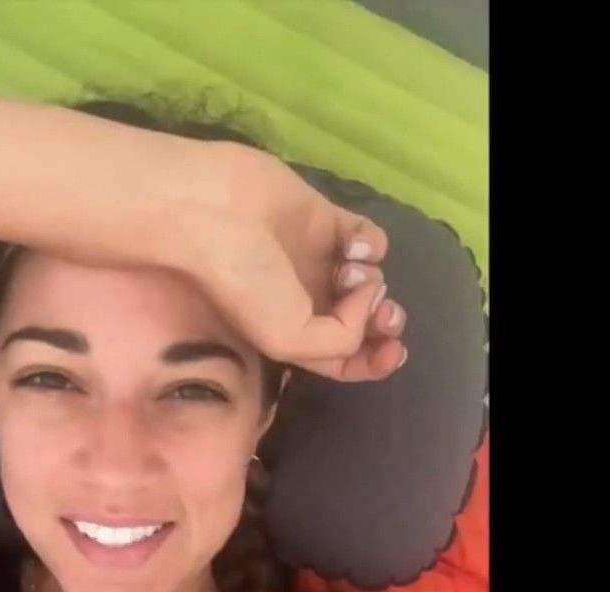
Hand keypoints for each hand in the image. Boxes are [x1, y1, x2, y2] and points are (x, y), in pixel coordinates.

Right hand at [170, 144, 407, 381]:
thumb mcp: (288, 339)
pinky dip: (370, 244)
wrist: (214, 212)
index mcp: (295, 334)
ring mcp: (318, 259)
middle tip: (385, 314)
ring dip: (372, 279)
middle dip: (383, 322)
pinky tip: (352, 245)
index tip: (395, 352)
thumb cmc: (243, 283)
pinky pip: (366, 239)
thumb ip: (342, 339)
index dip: (375, 361)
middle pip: (365, 319)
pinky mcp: (324, 219)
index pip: (345, 359)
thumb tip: (366, 297)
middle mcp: (308, 300)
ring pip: (370, 278)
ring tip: (348, 271)